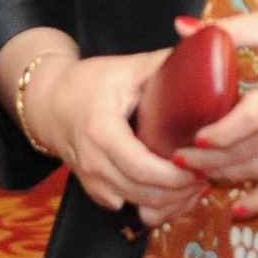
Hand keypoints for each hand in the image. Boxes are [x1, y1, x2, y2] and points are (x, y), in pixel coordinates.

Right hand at [28, 49, 203, 225]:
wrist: (49, 103)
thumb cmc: (88, 83)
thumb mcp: (125, 68)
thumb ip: (163, 63)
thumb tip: (202, 50)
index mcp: (102, 131)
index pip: (144, 168)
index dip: (177, 175)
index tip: (203, 165)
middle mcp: (94, 162)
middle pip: (145, 193)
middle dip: (181, 191)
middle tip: (207, 175)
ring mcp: (92, 180)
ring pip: (139, 206)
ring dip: (171, 202)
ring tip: (195, 184)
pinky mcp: (94, 190)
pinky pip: (128, 208)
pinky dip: (153, 206)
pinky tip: (172, 191)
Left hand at [173, 8, 257, 220]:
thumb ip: (231, 27)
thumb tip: (181, 28)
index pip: (253, 118)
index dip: (222, 133)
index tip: (193, 137)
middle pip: (253, 151)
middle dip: (212, 161)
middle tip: (176, 159)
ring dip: (227, 177)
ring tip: (194, 175)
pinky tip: (237, 209)